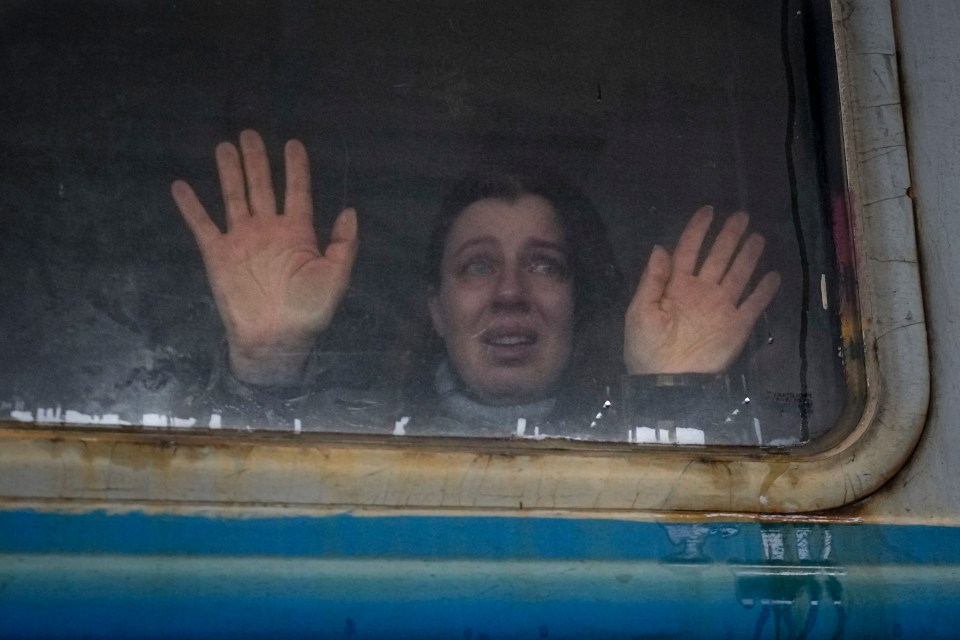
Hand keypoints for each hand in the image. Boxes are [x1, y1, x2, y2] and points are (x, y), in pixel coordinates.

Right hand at [172, 129, 358, 384]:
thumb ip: (343, 244)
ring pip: (234, 196)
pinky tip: (180, 185)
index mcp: (298, 233)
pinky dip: (191, 206)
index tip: (293, 143)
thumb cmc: (309, 310)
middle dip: (257, 160)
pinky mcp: (218, 254)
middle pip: (262, 185)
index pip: (297, 191)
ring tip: (224, 146)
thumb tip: (349, 211)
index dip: (296, 168)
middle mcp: (269, 230)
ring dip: (229, 172)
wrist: (276, 339)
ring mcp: (242, 240)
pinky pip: (202, 224)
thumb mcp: (336, 276)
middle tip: (250, 132)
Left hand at [624, 206, 780, 374]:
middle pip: (717, 257)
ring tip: (758, 237)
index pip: (688, 250)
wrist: (667, 381)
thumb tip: (659, 247)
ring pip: (737, 275)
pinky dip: (764, 291)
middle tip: (741, 216)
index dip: (697, 230)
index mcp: (675, 286)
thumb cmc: (647, 348)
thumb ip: (652, 279)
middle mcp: (701, 291)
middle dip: (728, 237)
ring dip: (747, 256)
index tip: (708, 210)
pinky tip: (773, 275)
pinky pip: (753, 304)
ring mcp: (720, 307)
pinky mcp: (737, 325)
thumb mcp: (640, 311)